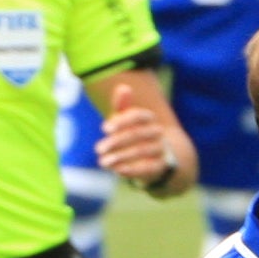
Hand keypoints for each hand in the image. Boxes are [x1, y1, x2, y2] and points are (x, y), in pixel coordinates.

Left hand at [94, 80, 188, 195]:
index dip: (121, 121)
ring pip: (142, 151)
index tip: (103, 128)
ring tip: (103, 162)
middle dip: (116, 141)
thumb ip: (122, 105)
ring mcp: (160, 149)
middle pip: (138, 134)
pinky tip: (118, 170)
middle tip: (98, 149)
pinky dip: (133, 169)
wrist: (155, 157)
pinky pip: (148, 168)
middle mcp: (157, 132)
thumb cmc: (134, 133)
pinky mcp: (160, 166)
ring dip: (121, 156)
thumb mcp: (125, 119)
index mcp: (149, 117)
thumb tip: (123, 87)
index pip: (138, 115)